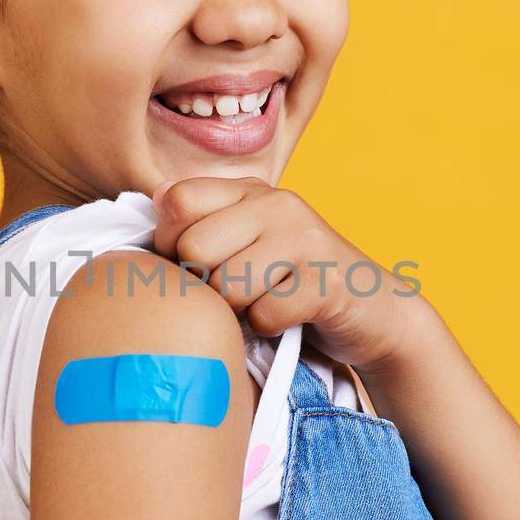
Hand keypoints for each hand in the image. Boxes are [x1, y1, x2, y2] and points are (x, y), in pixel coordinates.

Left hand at [149, 177, 424, 377]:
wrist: (375, 314)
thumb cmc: (290, 287)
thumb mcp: (246, 246)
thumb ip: (199, 228)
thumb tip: (144, 216)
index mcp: (248, 191)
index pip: (176, 201)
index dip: (172, 245)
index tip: (197, 266)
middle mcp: (277, 203)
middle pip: (194, 250)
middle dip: (206, 287)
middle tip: (237, 294)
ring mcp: (305, 238)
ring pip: (227, 286)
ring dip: (239, 312)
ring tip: (264, 305)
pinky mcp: (328, 280)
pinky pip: (266, 314)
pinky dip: (270, 328)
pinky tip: (290, 319)